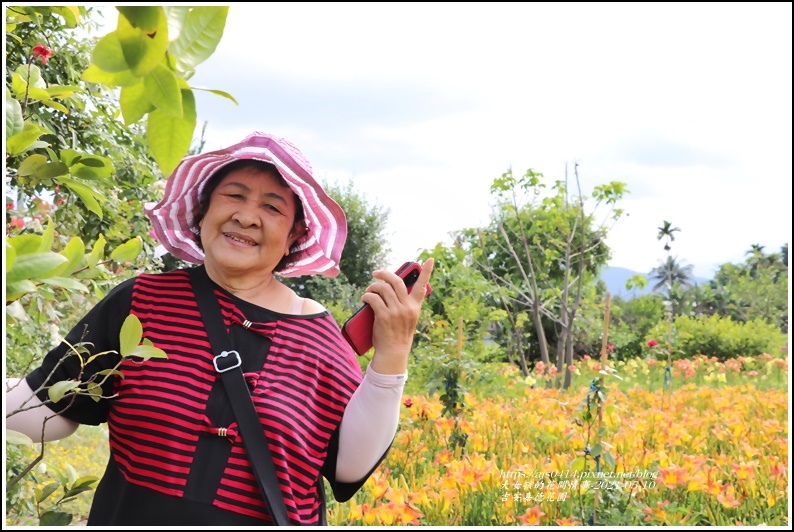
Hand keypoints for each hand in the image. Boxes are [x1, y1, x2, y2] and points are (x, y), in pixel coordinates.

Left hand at [361, 258, 433, 374]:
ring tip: (368, 291)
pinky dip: (366, 296)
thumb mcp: (408, 318)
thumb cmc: (398, 334)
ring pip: (383, 288)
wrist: (393, 352)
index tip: (430, 259)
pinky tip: (364, 299)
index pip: (423, 286)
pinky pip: (373, 298)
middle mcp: (407, 307)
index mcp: (415, 306)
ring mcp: (396, 312)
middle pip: (397, 281)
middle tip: (376, 273)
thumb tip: (390, 288)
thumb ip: (404, 304)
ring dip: (373, 287)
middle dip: (384, 274)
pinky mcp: (384, 317)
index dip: (427, 271)